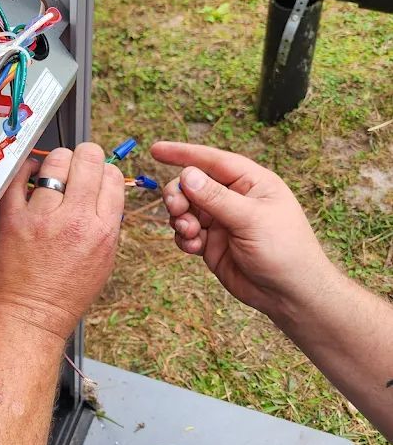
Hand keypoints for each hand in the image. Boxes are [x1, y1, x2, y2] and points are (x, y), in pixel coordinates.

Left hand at [0, 143, 124, 342]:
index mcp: (102, 230)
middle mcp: (74, 220)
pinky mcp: (13, 219)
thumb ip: (105, 222)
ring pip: (55, 162)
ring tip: (52, 172)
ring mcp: (42, 217)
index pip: (112, 176)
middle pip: (87, 159)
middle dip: (84, 156)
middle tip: (76, 164)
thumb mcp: (103, 259)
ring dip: (55, 162)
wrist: (32, 315)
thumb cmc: (66, 294)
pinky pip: (17, 178)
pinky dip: (23, 171)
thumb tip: (103, 190)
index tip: (96, 174)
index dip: (104, 170)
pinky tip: (27, 176)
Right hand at [151, 141, 337, 321]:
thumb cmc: (283, 250)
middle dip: (179, 195)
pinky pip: (186, 233)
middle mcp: (233, 198)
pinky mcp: (212, 243)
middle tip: (177, 210)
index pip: (212, 161)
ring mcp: (221, 221)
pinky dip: (184, 238)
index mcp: (250, 182)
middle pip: (192, 185)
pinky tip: (194, 247)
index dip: (183, 154)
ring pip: (185, 210)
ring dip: (180, 219)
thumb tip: (187, 174)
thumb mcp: (250, 219)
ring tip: (191, 234)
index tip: (156, 150)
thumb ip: (216, 198)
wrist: (288, 294)